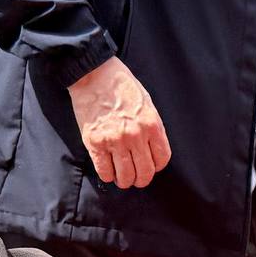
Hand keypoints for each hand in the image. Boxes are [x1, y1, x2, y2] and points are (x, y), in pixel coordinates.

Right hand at [67, 56, 170, 189]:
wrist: (94, 75)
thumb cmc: (121, 86)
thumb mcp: (147, 103)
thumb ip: (151, 127)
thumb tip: (152, 150)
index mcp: (152, 125)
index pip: (161, 160)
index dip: (156, 167)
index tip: (150, 165)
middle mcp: (136, 136)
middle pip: (144, 173)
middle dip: (141, 180)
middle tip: (136, 178)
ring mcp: (115, 141)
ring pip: (125, 177)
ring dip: (124, 181)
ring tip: (121, 178)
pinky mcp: (95, 143)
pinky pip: (105, 172)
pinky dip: (108, 176)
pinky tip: (108, 171)